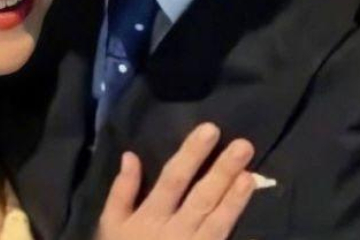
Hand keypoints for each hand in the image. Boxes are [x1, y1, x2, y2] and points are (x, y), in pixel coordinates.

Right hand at [97, 123, 254, 239]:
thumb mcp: (110, 225)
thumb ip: (122, 190)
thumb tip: (131, 155)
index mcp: (150, 216)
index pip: (174, 178)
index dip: (192, 154)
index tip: (210, 130)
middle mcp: (175, 231)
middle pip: (202, 197)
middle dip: (222, 170)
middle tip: (244, 145)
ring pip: (218, 221)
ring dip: (235, 197)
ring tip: (250, 174)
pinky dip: (235, 225)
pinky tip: (250, 214)